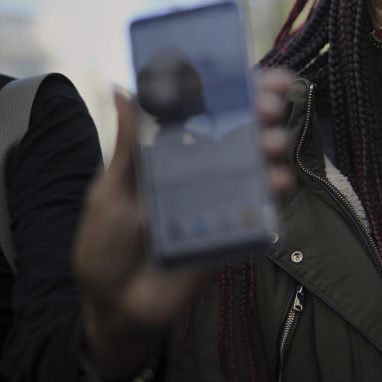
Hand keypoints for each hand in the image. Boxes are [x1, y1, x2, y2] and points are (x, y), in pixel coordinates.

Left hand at [73, 68, 295, 380]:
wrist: (116, 308)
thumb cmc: (104, 247)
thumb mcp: (108, 193)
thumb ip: (127, 147)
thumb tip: (121, 88)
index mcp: (170, 153)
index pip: (206, 110)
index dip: (233, 89)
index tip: (257, 74)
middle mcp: (201, 170)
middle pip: (241, 129)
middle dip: (263, 111)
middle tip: (269, 107)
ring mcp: (222, 199)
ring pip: (259, 163)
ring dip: (273, 146)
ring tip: (273, 144)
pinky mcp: (235, 231)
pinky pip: (263, 207)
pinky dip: (275, 191)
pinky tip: (277, 182)